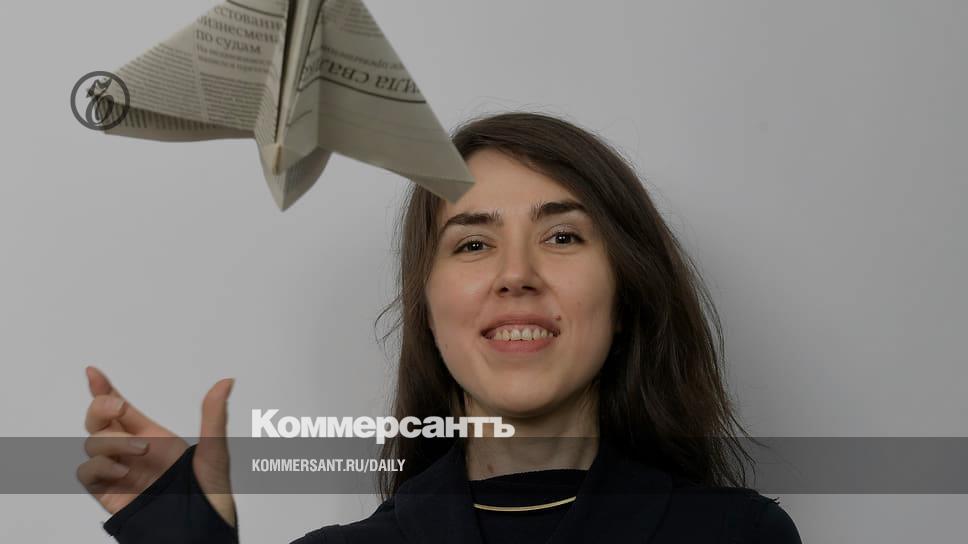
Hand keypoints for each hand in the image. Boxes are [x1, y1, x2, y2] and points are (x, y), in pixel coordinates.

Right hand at [76, 366, 237, 527]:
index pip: (120, 408)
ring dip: (113, 441)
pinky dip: (99, 465)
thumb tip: (226, 382)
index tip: (92, 372)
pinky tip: (122, 471)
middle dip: (102, 406)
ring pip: (93, 442)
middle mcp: (131, 451)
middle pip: (98, 419)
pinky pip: (87, 472)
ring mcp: (118, 471)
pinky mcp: (109, 492)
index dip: (103, 389)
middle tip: (120, 409)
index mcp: (152, 435)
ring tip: (141, 452)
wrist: (198, 529)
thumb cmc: (210, 493)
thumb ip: (214, 416)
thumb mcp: (214, 451)